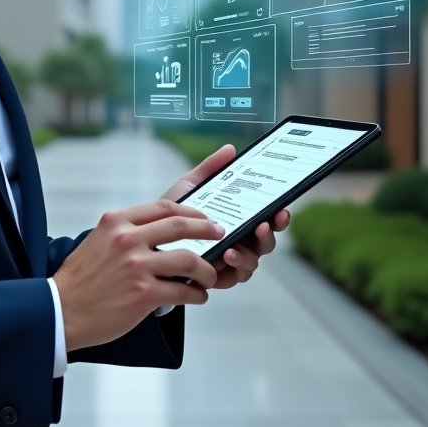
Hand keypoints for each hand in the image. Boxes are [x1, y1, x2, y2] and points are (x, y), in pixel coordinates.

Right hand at [52, 199, 223, 351]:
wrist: (62, 309)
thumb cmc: (81, 278)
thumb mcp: (98, 240)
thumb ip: (125, 231)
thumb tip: (156, 231)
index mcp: (116, 221)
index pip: (163, 207)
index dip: (190, 211)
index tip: (203, 217)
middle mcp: (128, 239)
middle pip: (181, 226)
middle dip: (208, 229)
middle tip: (220, 234)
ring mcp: (137, 267)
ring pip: (189, 260)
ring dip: (207, 269)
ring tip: (210, 276)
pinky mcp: (144, 294)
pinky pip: (183, 291)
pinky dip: (197, 294)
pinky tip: (198, 297)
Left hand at [159, 142, 290, 290]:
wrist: (147, 237)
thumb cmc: (171, 212)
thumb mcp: (190, 186)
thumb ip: (210, 168)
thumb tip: (230, 148)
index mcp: (237, 219)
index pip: (266, 219)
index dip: (278, 216)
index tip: (280, 209)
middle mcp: (238, 241)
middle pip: (265, 242)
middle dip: (267, 235)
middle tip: (261, 225)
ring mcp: (229, 261)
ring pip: (253, 262)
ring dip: (248, 255)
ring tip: (233, 247)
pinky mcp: (216, 277)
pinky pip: (234, 278)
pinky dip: (232, 269)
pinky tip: (224, 257)